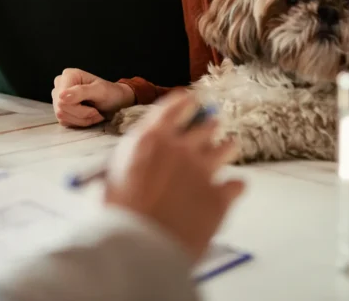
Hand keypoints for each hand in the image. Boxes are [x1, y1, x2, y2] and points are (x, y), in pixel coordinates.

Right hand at [52, 68, 135, 127]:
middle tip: (96, 112)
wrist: (115, 101)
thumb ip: (81, 92)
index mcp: (68, 75)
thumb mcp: (100, 90)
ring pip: (62, 116)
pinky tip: (88, 116)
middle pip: (61, 109)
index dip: (78, 109)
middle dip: (82, 115)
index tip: (94, 110)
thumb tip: (61, 96)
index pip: (62, 100)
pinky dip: (79, 122)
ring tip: (94, 113)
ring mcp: (58, 97)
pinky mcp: (61, 109)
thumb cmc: (110, 93)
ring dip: (82, 120)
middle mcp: (60, 85)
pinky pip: (64, 121)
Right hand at [104, 92, 244, 262]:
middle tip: (213, 125)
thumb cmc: (117, 214)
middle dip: (209, 125)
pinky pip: (237, 184)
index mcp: (150, 138)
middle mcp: (179, 147)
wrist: (138, 247)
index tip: (192, 100)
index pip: (175, 106)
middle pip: (205, 126)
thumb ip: (131, 163)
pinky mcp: (219, 197)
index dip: (186, 102)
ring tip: (231, 145)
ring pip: (226, 148)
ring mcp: (203, 171)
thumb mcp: (112, 178)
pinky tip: (233, 188)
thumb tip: (138, 162)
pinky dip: (234, 186)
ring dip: (228, 146)